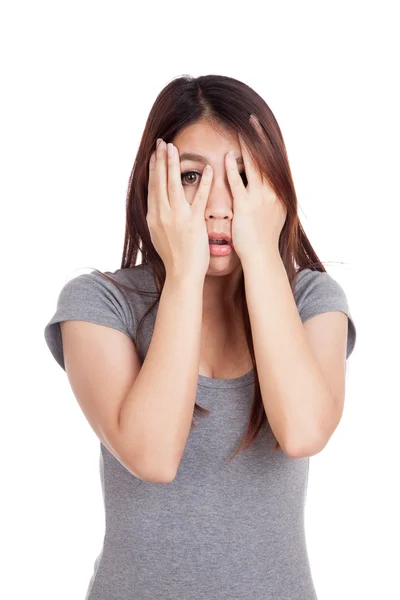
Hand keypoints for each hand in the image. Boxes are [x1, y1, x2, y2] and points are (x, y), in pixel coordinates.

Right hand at [146, 139, 213, 280]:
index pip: (152, 187)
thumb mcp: (159, 235)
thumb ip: (159, 218)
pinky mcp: (193, 223)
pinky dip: (203, 183)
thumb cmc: (174, 257)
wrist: (182, 274)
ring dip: (173, 165)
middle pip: (160, 181)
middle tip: (161, 142)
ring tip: (174, 148)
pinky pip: (199, 199)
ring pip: (173, 186)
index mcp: (154, 216)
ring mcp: (177, 218)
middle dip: (160, 160)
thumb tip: (158, 206)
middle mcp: (162, 214)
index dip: (153, 168)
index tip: (154, 153)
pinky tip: (207, 169)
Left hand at [226, 115, 286, 261]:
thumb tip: (267, 184)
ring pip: (254, 166)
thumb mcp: (273, 213)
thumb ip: (269, 196)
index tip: (261, 126)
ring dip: (246, 147)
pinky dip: (234, 169)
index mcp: (279, 192)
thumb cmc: (263, 237)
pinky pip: (239, 184)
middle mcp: (272, 193)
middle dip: (259, 137)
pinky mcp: (246, 208)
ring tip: (239, 129)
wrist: (261, 256)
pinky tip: (228, 156)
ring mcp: (260, 200)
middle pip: (266, 158)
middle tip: (252, 118)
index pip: (274, 160)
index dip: (268, 142)